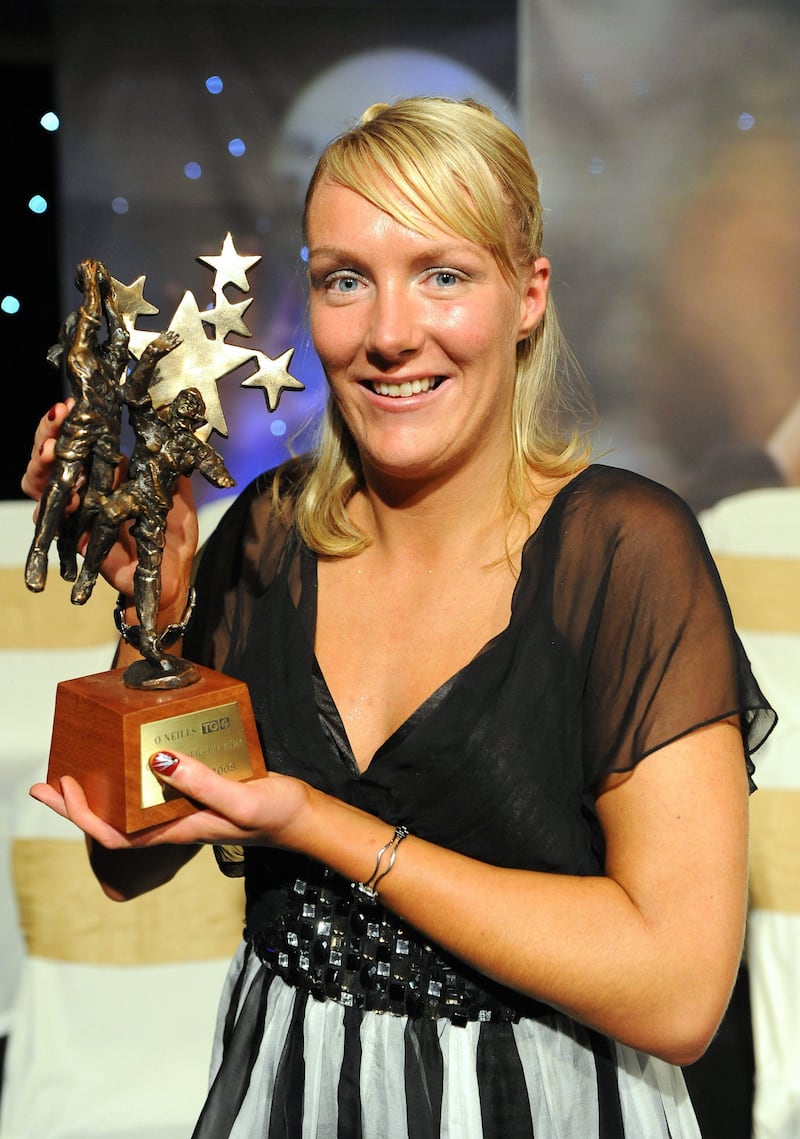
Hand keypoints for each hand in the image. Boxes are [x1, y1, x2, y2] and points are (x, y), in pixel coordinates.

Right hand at [21, 401, 198, 606]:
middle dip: (47, 434)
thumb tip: (175, 436)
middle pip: (54, 455)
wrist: (170, 578)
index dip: (71, 421)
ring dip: (42, 466)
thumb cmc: (172, 535)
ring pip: (42, 483)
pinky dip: (52, 509)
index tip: (73, 404)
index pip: (81, 439)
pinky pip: (52, 522)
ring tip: (50, 452)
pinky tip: (66, 498)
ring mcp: (78, 511)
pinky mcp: (75, 537)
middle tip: (56, 421)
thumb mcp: (179, 496)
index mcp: (110, 471)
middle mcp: (88, 487)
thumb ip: (173, 469)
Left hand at [30, 750, 312, 851]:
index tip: (64, 788)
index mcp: (180, 829)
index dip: (84, 817)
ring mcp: (186, 809)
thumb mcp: (241, 799)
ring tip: (79, 770)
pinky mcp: (199, 793)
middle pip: (114, 823)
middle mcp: (176, 821)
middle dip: (77, 806)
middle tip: (48, 783)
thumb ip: (202, 782)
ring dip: (100, 793)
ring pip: (130, 808)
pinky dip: (132, 777)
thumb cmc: (276, 814)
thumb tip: (156, 762)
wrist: (303, 818)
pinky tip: (130, 759)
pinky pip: (154, 790)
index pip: (116, 836)